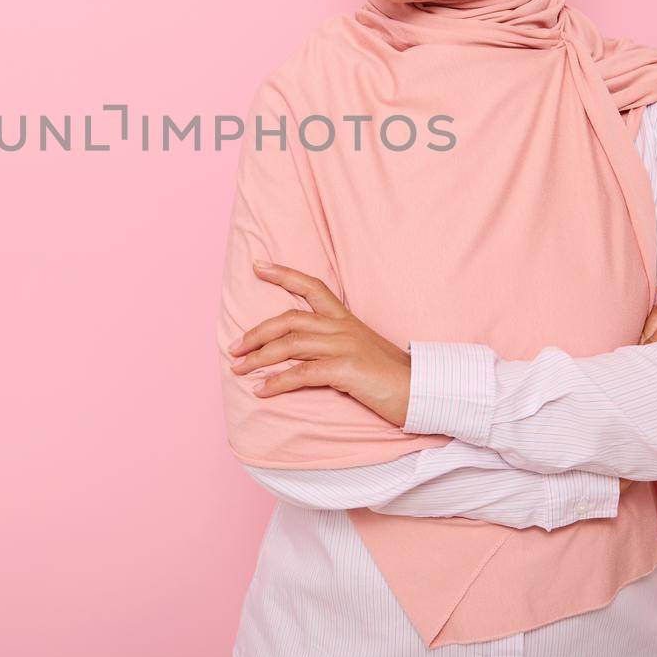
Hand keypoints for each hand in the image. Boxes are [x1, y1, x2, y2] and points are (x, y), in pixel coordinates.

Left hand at [227, 259, 412, 426]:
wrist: (422, 391)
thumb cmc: (390, 376)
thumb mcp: (360, 351)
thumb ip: (334, 346)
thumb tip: (301, 356)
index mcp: (346, 319)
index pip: (312, 287)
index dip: (283, 274)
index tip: (257, 265)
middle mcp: (342, 328)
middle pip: (289, 319)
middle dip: (256, 333)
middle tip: (234, 348)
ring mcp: (344, 347)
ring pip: (290, 345)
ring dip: (259, 358)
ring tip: (238, 370)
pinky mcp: (345, 370)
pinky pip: (302, 373)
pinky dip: (277, 382)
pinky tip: (262, 391)